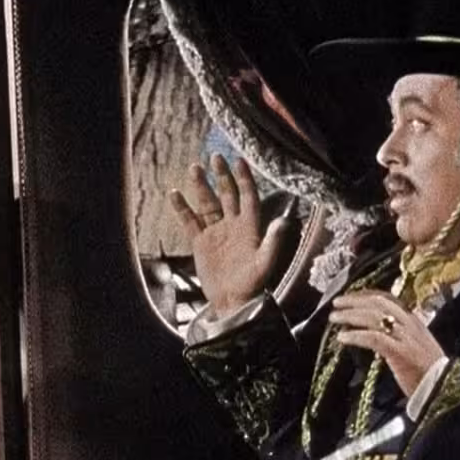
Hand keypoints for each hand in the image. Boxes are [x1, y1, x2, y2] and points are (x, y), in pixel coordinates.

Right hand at [169, 154, 292, 313]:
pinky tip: (175, 194)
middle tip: (215, 157)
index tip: (239, 161)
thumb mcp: (265, 264)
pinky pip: (190, 221)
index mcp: (250, 227)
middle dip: (221, 176)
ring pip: (207, 203)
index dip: (244, 179)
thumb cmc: (252, 284)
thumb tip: (283, 222)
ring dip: (201, 186)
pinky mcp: (200, 242)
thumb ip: (273, 242)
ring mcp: (215, 232)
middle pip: (226, 194)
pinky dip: (182, 208)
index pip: (247, 196)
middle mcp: (232, 225)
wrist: (232, 302)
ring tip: (194, 168)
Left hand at [330, 290, 445, 397]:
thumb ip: (399, 336)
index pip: (388, 299)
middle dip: (354, 300)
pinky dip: (355, 335)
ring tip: (334, 318)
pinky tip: (342, 337)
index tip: (351, 296)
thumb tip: (377, 334)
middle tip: (336, 304)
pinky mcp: (399, 352)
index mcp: (414, 321)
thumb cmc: (428, 371)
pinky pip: (373, 338)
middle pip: (378, 303)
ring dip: (350, 315)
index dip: (366, 294)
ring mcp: (405, 337)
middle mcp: (410, 324)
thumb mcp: (415, 346)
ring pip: (373, 317)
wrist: (443, 386)